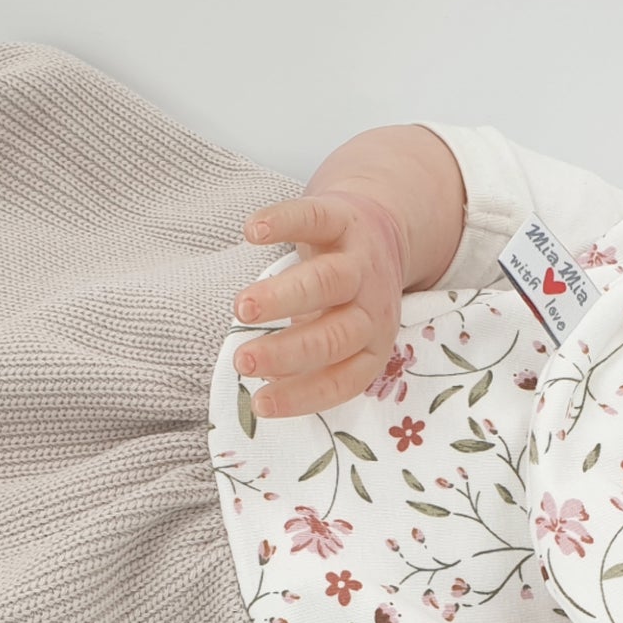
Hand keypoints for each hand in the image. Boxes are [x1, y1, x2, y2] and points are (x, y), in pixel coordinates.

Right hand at [231, 190, 406, 419]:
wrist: (381, 230)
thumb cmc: (344, 297)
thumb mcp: (339, 333)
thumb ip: (308, 358)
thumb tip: (261, 390)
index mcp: (372, 344)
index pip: (342, 379)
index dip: (302, 395)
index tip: (260, 404)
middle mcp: (371, 306)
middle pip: (335, 335)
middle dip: (287, 352)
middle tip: (243, 360)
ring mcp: (358, 261)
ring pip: (326, 282)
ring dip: (283, 297)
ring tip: (241, 308)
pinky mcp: (341, 218)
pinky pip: (314, 219)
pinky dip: (283, 222)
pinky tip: (252, 232)